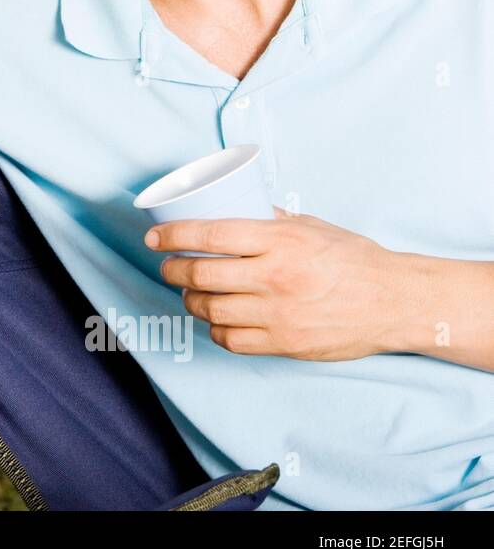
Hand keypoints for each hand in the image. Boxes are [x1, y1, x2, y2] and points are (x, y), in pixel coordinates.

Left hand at [146, 206, 413, 360]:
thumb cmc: (352, 258)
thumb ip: (269, 219)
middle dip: (172, 271)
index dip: (172, 236)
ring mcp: (278, 314)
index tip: (154, 238)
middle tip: (167, 266)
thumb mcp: (310, 225)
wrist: (394, 301)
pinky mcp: (284, 343)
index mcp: (279, 241)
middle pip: (200, 275)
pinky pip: (231, 339)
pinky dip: (215, 328)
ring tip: (189, 293)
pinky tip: (215, 319)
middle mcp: (274, 277)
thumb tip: (231, 205)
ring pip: (210, 310)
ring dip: (190, 301)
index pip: (209, 236)